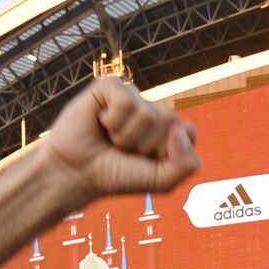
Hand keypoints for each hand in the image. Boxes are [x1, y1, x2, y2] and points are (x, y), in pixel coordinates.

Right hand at [43, 77, 199, 206]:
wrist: (78, 174)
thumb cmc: (119, 176)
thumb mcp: (162, 181)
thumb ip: (187, 165)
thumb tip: (179, 131)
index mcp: (169, 129)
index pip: (189, 132)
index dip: (169, 152)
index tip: (148, 161)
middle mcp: (154, 109)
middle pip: (171, 121)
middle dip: (147, 145)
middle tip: (125, 150)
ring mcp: (133, 96)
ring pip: (148, 114)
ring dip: (127, 136)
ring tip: (111, 138)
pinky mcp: (110, 86)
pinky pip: (125, 102)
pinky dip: (113, 121)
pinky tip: (101, 122)